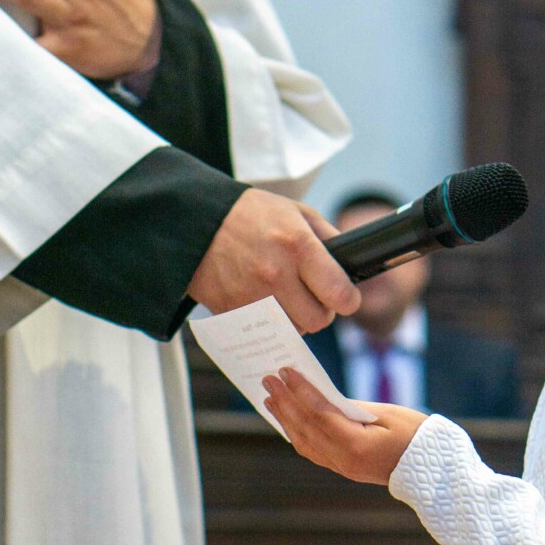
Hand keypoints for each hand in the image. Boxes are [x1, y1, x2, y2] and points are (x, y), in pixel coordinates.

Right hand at [188, 191, 359, 330]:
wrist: (193, 223)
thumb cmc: (250, 215)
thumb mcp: (295, 212)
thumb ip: (328, 238)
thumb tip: (350, 266)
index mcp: (297, 245)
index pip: (340, 294)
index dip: (348, 299)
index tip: (345, 296)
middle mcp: (275, 275)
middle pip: (318, 321)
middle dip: (320, 311)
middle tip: (311, 295)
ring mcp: (251, 297)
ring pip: (292, 331)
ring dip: (294, 318)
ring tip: (283, 294)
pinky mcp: (232, 313)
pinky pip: (265, 332)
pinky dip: (268, 322)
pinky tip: (261, 298)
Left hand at [262, 367, 426, 483]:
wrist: (433, 470)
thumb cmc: (417, 436)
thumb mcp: (387, 414)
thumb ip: (352, 408)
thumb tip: (322, 397)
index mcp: (357, 445)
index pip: (319, 414)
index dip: (300, 391)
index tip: (286, 371)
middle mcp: (344, 460)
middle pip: (305, 428)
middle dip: (285, 402)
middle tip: (268, 379)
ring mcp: (342, 467)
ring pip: (304, 442)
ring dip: (285, 418)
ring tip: (270, 397)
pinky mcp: (344, 468)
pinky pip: (312, 451)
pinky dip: (297, 433)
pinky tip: (288, 420)